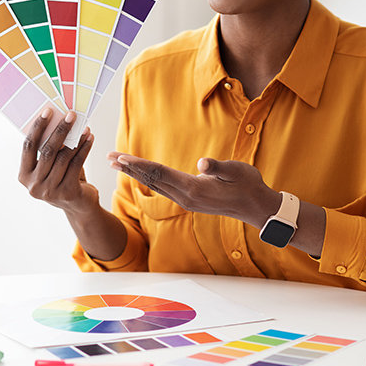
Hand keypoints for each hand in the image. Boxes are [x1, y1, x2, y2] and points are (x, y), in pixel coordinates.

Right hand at [19, 110, 97, 213]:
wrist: (79, 206)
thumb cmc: (63, 179)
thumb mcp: (51, 166)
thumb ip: (49, 149)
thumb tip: (58, 120)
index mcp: (24, 175)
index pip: (28, 146)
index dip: (38, 127)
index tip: (48, 111)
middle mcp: (34, 185)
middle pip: (47, 150)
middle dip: (60, 130)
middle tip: (70, 115)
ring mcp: (50, 191)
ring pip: (63, 157)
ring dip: (76, 139)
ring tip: (84, 126)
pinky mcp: (67, 192)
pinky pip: (77, 164)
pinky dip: (84, 149)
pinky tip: (89, 138)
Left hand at [108, 153, 276, 227]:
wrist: (256, 207)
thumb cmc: (248, 185)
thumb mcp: (237, 171)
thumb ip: (218, 166)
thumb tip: (202, 163)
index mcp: (194, 188)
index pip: (160, 173)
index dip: (139, 164)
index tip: (121, 157)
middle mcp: (185, 197)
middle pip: (151, 179)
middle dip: (129, 168)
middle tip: (108, 157)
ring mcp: (186, 201)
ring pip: (154, 184)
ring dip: (135, 173)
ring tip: (117, 163)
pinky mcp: (189, 201)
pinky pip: (162, 188)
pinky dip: (147, 178)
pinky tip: (140, 174)